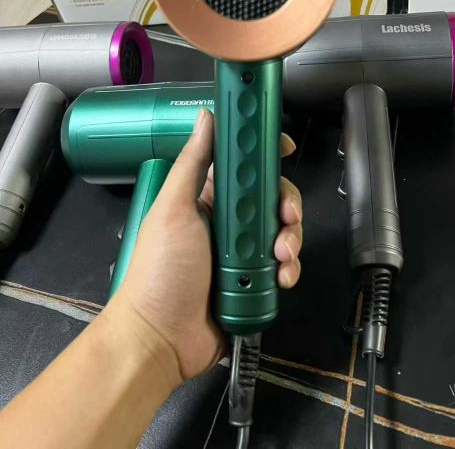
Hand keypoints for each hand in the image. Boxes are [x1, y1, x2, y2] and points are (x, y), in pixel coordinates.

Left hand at [110, 109, 302, 391]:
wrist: (162, 338)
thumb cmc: (162, 269)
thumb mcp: (173, 208)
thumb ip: (193, 163)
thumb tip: (205, 116)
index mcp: (208, 199)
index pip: (244, 168)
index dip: (265, 156)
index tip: (284, 148)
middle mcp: (228, 222)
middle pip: (272, 199)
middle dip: (286, 205)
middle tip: (287, 218)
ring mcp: (242, 254)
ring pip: (283, 232)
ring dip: (291, 240)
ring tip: (282, 256)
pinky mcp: (254, 282)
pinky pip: (283, 267)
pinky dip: (289, 269)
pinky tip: (283, 278)